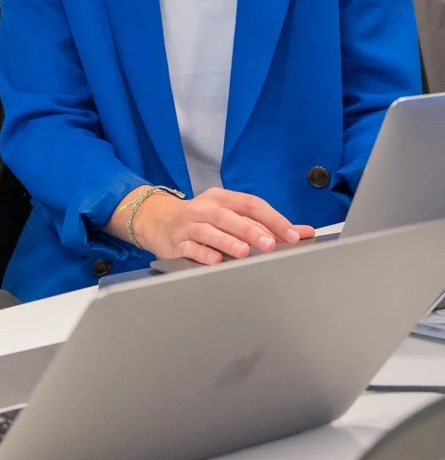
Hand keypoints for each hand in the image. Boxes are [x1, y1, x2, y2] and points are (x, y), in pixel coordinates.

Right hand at [111, 187, 314, 263]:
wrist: (156, 219)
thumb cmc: (201, 219)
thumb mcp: (231, 215)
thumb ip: (265, 224)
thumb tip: (304, 232)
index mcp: (222, 198)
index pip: (251, 204)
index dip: (272, 218)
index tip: (292, 234)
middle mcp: (205, 207)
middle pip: (230, 216)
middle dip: (251, 231)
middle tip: (270, 244)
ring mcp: (188, 224)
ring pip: (209, 230)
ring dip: (227, 241)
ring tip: (243, 252)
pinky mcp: (175, 241)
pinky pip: (189, 247)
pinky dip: (202, 253)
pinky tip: (215, 261)